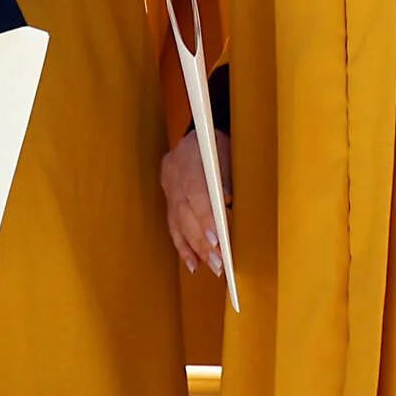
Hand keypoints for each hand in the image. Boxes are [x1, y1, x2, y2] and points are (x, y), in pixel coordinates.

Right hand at [161, 128, 229, 277]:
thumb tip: (227, 204)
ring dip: (196, 249)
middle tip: (220, 262)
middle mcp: (172, 175)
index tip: (217, 239)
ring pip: (178, 223)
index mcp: (187, 158)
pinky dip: (183, 246)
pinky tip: (193, 264)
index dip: (205, 218)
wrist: (202, 128)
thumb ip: (226, 177)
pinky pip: (173, 225)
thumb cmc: (219, 141)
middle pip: (185, 214)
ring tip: (212, 267)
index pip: (194, 193)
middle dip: (203, 241)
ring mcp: (167, 187)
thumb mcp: (226, 151)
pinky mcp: (167, 197)